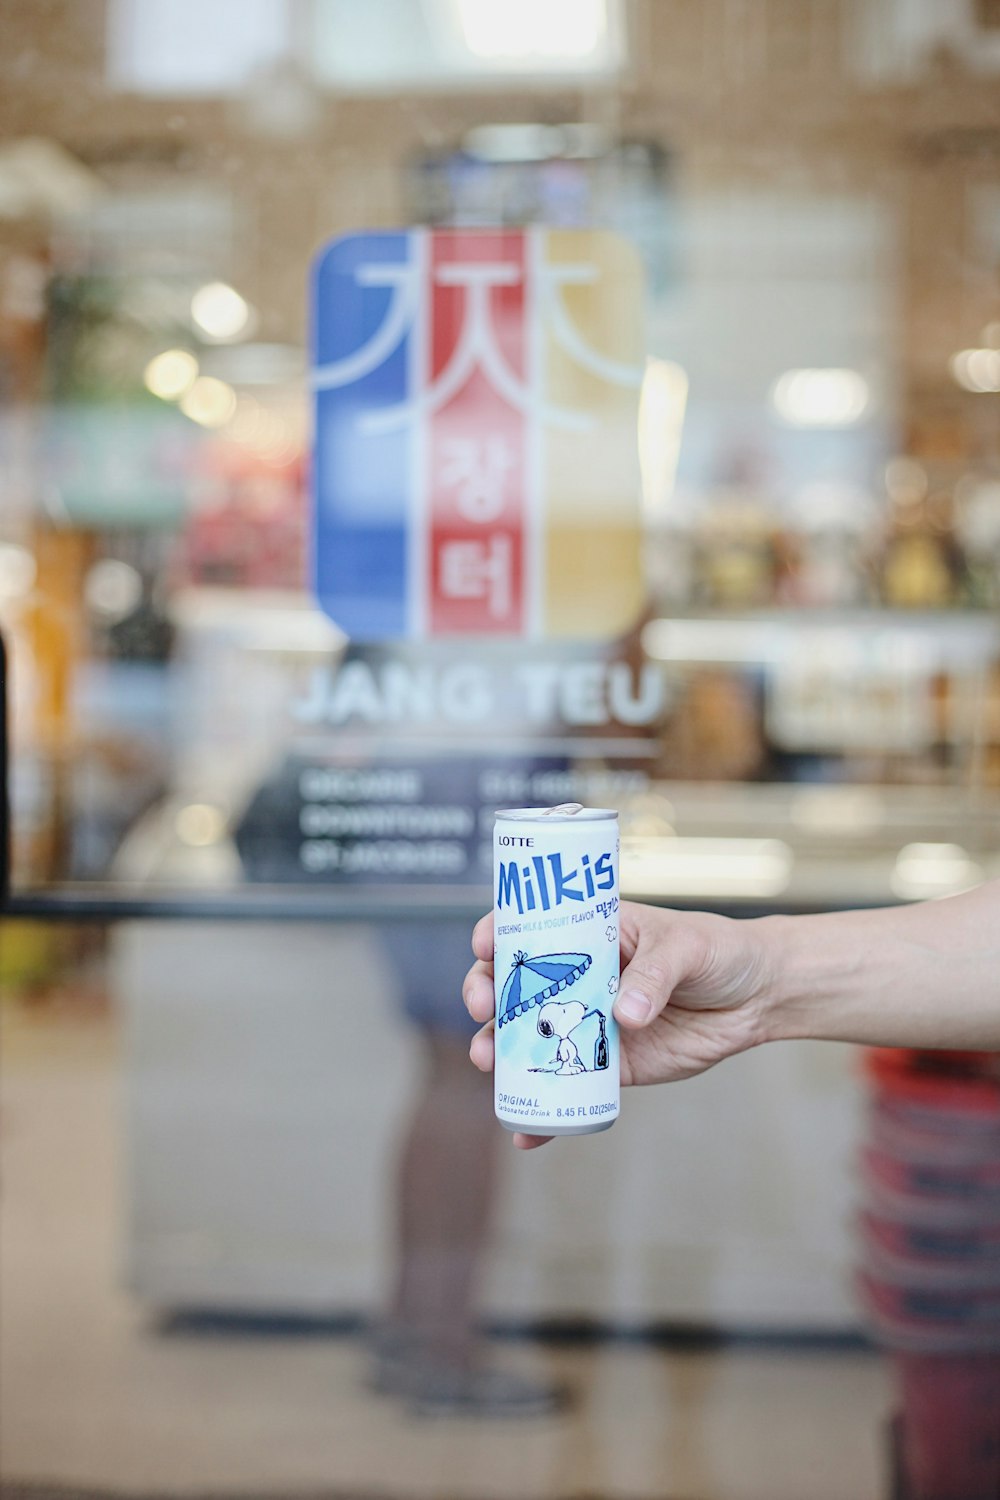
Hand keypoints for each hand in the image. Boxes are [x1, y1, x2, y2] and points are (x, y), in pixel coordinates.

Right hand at [462, 901, 774, 1148]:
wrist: (757, 998)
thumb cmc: (719, 951)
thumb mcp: (687, 947)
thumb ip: (655, 975)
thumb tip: (624, 1014)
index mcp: (589, 932)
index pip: (530, 926)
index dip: (498, 933)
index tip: (485, 946)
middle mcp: (578, 976)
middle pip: (515, 984)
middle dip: (486, 995)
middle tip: (484, 1009)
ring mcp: (588, 1022)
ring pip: (529, 1037)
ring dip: (499, 1051)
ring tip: (489, 1063)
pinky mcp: (609, 1065)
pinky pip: (567, 1086)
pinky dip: (543, 1112)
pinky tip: (525, 1132)